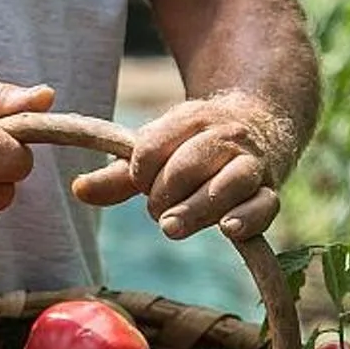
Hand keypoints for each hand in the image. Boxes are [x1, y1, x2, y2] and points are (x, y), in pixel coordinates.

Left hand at [70, 93, 285, 241]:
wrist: (260, 122)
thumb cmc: (195, 147)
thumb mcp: (158, 151)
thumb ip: (118, 175)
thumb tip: (78, 190)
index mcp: (190, 119)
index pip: (152, 148)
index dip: (139, 173)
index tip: (141, 183)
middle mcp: (224, 137)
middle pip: (188, 165)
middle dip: (163, 194)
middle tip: (158, 212)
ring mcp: (251, 163)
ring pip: (229, 184)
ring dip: (197, 208)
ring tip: (170, 227)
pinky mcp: (271, 189)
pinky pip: (265, 205)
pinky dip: (248, 218)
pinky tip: (227, 229)